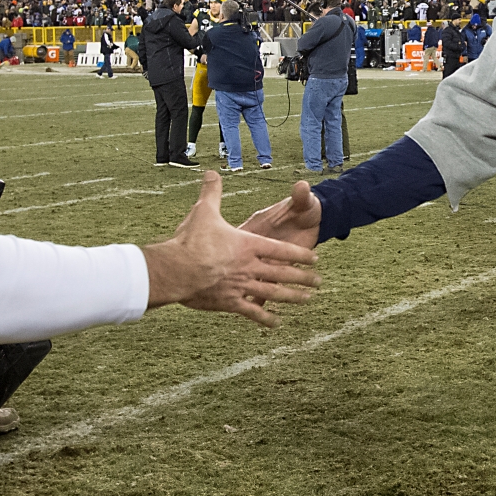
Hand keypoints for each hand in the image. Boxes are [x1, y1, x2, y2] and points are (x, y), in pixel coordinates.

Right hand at [143, 171, 319, 326]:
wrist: (177, 270)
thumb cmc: (191, 240)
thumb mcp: (204, 211)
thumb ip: (212, 192)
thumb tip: (212, 172)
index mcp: (249, 244)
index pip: (281, 250)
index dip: (299, 255)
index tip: (313, 259)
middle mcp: (251, 266)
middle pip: (283, 273)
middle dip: (303, 277)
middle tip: (318, 282)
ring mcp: (242, 286)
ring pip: (273, 293)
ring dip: (292, 297)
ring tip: (306, 300)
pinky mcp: (230, 302)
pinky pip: (252, 311)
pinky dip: (265, 318)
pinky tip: (275, 323)